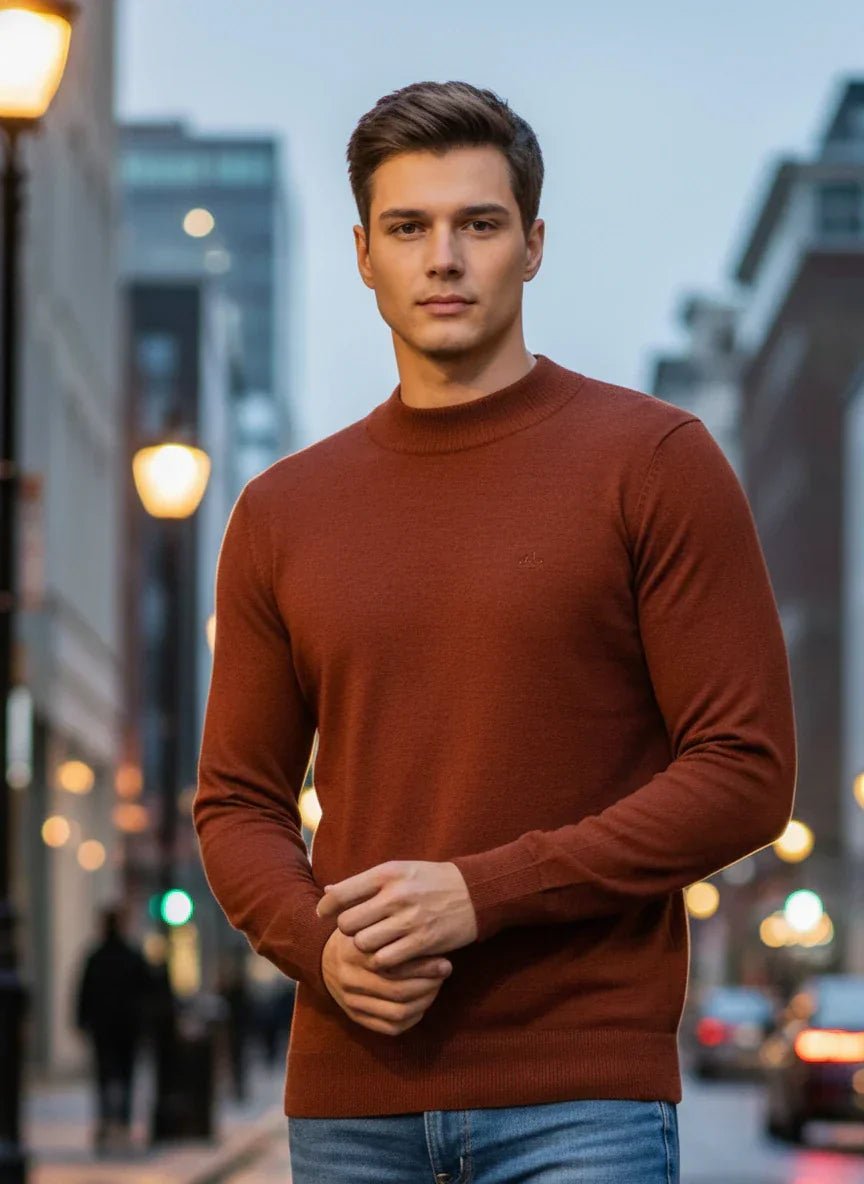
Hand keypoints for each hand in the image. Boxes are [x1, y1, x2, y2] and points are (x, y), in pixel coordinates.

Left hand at [316, 860, 477, 969]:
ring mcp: (409, 920)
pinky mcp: (422, 942)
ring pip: (363, 944)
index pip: (340, 894)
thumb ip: (363, 883)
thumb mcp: (399, 871)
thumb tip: (327, 891)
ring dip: (365, 948)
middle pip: (348, 924)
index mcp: (387, 873)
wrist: (475, 892)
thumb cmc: (431, 881)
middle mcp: (395, 895)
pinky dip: (382, 962)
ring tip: (374, 944)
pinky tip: (389, 956)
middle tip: (358, 931)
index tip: (325, 915)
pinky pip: (385, 960)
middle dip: (348, 931)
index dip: (326, 908)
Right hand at [321, 926, 452, 1035]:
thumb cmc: (358, 934)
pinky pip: (391, 1027)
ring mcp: (351, 1001)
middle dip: (429, 984)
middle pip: (400, 991)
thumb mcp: (368, 921)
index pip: (396, 965)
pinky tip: (422, 1002)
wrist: (323, 958)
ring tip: (435, 985)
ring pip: (398, 1012)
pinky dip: (413, 1018)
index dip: (425, 966)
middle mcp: (351, 979)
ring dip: (424, 1001)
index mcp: (354, 951)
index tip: (445, 961)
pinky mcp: (355, 1017)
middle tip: (444, 972)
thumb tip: (430, 928)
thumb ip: (391, 923)